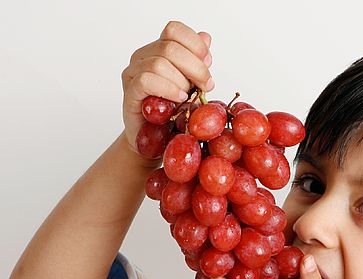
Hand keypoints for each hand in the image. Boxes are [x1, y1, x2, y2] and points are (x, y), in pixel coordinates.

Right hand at [120, 20, 213, 155]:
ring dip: (182, 82)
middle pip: (170, 47)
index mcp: (159, 50)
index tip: (209, 64)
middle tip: (206, 86)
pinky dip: (168, 89)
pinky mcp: (131, 91)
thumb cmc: (173, 113)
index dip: (195, 45)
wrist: (156, 140)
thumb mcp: (192, 86)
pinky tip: (179, 99)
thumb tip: (205, 37)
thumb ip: (197, 62)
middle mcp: (144, 56)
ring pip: (159, 63)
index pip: (174, 30)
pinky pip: (147, 80)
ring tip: (189, 98)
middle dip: (196, 68)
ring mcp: (133, 72)